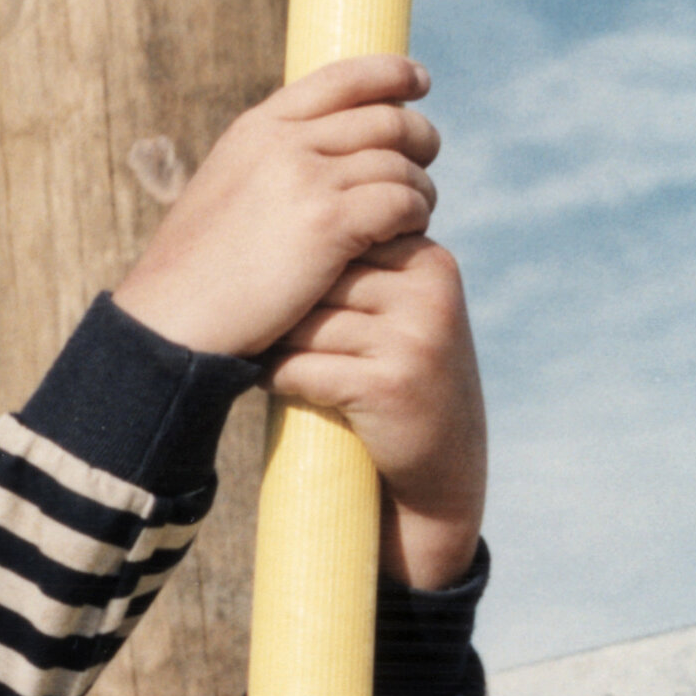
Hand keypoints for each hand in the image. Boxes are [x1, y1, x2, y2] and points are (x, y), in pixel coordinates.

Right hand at [112, 57, 437, 360]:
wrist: (170, 320)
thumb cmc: (196, 273)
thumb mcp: (224, 193)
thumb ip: (268, 167)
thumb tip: (314, 159)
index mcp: (258, 128)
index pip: (343, 77)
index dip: (391, 72)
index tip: (419, 80)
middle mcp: (285, 142)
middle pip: (384, 117)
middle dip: (417, 135)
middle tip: (426, 158)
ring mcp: (307, 179)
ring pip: (398, 161)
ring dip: (419, 184)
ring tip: (419, 208)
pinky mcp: (328, 224)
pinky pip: (400, 202)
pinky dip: (414, 214)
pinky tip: (411, 230)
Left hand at [265, 233, 485, 587]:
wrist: (441, 475)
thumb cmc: (401, 390)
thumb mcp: (398, 317)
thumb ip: (364, 271)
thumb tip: (284, 220)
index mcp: (430, 261)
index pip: (343, 239)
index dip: (301, 268)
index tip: (269, 287)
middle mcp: (430, 291)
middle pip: (322, 279)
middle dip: (286, 304)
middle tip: (254, 323)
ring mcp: (414, 337)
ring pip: (309, 324)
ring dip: (277, 344)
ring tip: (264, 355)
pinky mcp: (390, 384)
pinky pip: (304, 368)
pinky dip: (278, 378)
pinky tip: (270, 383)